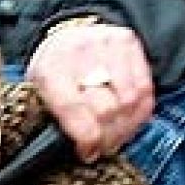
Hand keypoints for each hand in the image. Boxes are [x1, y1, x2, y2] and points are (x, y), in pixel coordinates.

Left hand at [27, 20, 155, 161]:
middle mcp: (80, 52)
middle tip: (104, 147)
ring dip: (126, 127)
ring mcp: (107, 45)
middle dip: (107, 137)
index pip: (74, 109)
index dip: (86, 138)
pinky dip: (140, 112)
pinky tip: (130, 121)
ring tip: (117, 136)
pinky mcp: (128, 43)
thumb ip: (55, 118)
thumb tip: (82, 148)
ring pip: (130, 101)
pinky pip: (145, 88)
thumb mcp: (38, 92)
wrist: (67, 31)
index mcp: (50, 68)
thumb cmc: (53, 70)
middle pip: (106, 109)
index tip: (89, 152)